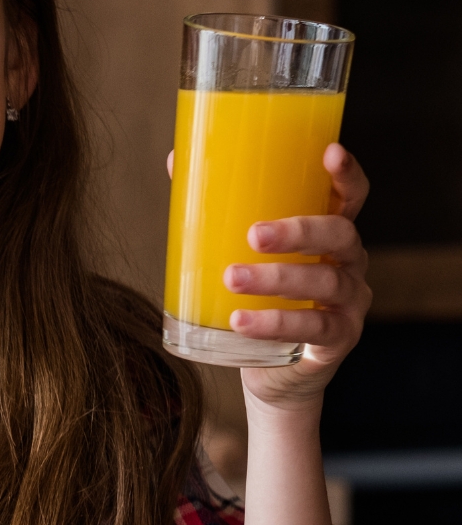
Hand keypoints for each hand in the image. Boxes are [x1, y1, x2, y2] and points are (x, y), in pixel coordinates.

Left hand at [176, 143, 370, 412]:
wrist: (269, 371)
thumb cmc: (256, 300)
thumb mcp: (241, 255)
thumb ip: (218, 211)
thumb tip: (176, 162)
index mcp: (328, 233)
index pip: (349, 197)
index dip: (346, 175)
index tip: (330, 153)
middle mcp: (348, 263)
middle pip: (339, 234)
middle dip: (299, 231)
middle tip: (254, 235)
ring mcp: (349, 302)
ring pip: (325, 282)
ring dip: (277, 279)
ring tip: (232, 278)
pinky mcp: (338, 339)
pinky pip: (313, 328)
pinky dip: (276, 323)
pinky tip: (241, 322)